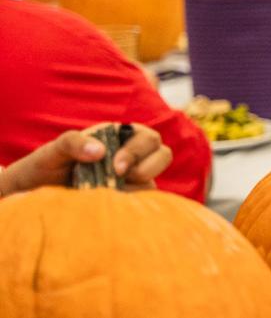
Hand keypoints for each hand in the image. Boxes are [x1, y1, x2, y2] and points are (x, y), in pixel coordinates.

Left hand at [0, 124, 172, 196]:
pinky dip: (137, 205)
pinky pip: (146, 203)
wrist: (32, 196)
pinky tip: (116, 207)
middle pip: (162, 155)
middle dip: (146, 166)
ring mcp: (132, 182)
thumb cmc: (44, 167)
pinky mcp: (130, 203)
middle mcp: (132, 159)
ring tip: (114, 193)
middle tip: (119, 178)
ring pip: (157, 180)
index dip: (137, 151)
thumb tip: (100, 152)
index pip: (147, 139)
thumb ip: (73, 143)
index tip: (116, 167)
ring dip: (141, 185)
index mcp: (119, 139)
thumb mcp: (53, 150)